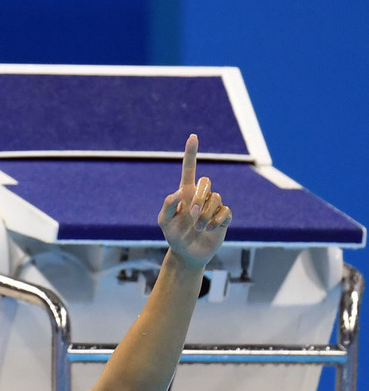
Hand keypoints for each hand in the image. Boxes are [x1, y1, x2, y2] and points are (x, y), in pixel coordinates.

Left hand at [158, 134, 231, 267]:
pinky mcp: (224, 217)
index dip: (191, 153)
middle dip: (199, 197)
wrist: (188, 253)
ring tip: (199, 228)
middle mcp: (201, 196)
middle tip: (192, 215)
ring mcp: (213, 206)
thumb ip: (167, 207)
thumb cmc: (174, 236)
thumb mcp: (164, 222)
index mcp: (185, 193)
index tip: (192, 137)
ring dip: (206, 214)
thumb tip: (177, 193)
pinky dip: (216, 220)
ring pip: (216, 198)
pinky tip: (209, 229)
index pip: (189, 169)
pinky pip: (226, 211)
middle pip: (206, 182)